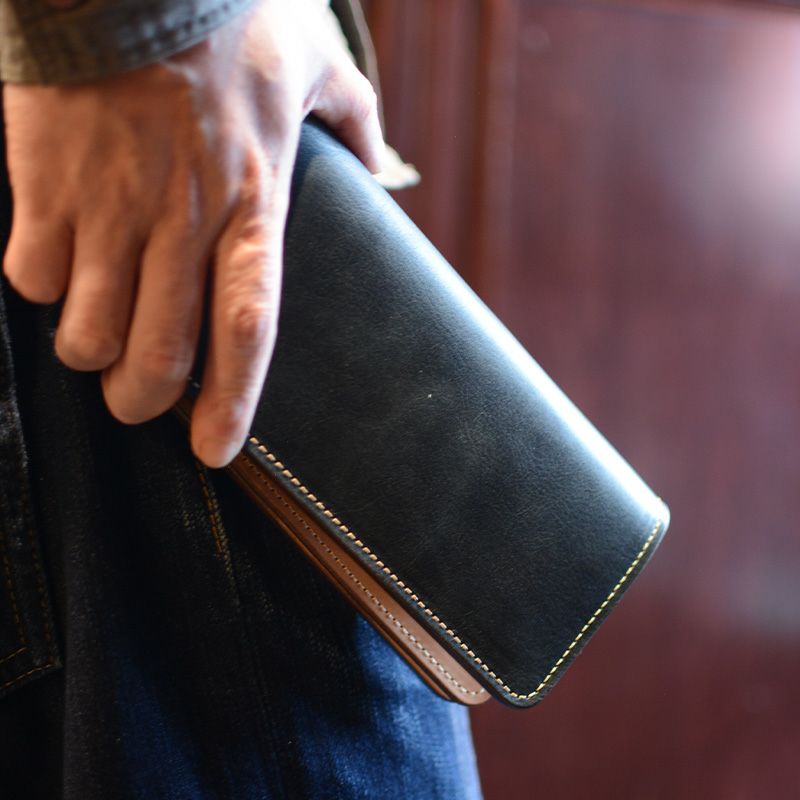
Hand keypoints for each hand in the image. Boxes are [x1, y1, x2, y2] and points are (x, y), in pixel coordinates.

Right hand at [2, 0, 383, 466]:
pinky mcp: (45, 187)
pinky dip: (43, 288)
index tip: (212, 451)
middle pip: (157, 355)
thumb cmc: (227, 13)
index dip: (230, 402)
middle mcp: (182, 223)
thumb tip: (381, 161)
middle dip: (140, 399)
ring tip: (96, 335)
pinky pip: (32, 279)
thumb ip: (355, 117)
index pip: (247, 330)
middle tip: (137, 402)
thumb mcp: (313, 61)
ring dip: (88, 350)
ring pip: (87, 333)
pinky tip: (57, 267)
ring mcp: (110, 209)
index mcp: (253, 206)